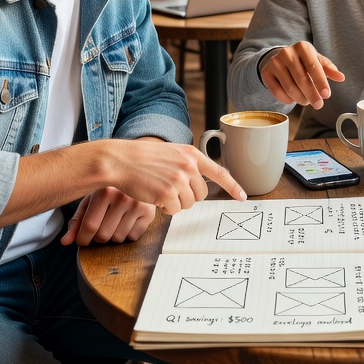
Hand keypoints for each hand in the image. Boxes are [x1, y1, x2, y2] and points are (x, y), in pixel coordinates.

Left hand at [61, 188, 155, 246]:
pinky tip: (128, 220)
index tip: (83, 240)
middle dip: (98, 238)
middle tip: (100, 228)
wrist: (137, 176)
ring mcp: (137, 204)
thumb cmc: (110, 191)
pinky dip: (128, 233)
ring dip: (113, 236)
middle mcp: (122, 196)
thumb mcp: (90, 201)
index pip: (89, 226)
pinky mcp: (149, 212)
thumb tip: (65, 242)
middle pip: (103, 235)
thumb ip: (77, 221)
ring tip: (115, 221)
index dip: (83, 239)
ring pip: (118, 238)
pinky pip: (133, 236)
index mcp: (104, 191)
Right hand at [108, 139, 245, 213]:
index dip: (233, 186)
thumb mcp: (172, 153)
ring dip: (175, 203)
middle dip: (188, 196)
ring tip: (160, 189)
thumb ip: (188, 164)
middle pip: (201, 194)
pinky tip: (154, 196)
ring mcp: (179, 180)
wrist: (121, 160)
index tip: (242, 197)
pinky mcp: (168, 193)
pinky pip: (175, 211)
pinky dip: (166, 209)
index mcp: (192, 154)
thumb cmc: (143, 158)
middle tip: (170, 189)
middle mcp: (189, 166)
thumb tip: (199, 185)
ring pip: (189, 204)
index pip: (220, 172)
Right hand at [260, 41, 344, 108]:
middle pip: (301, 79)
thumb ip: (328, 69)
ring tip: (306, 101)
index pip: (314, 66)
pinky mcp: (266, 73)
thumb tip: (341, 77)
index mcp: (303, 47)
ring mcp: (275, 62)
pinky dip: (287, 99)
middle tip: (318, 105)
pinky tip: (293, 99)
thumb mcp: (316, 60)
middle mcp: (287, 53)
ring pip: (290, 87)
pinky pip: (277, 92)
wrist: (278, 57)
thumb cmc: (302, 60)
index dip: (321, 82)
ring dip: (301, 98)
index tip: (326, 95)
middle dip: (312, 95)